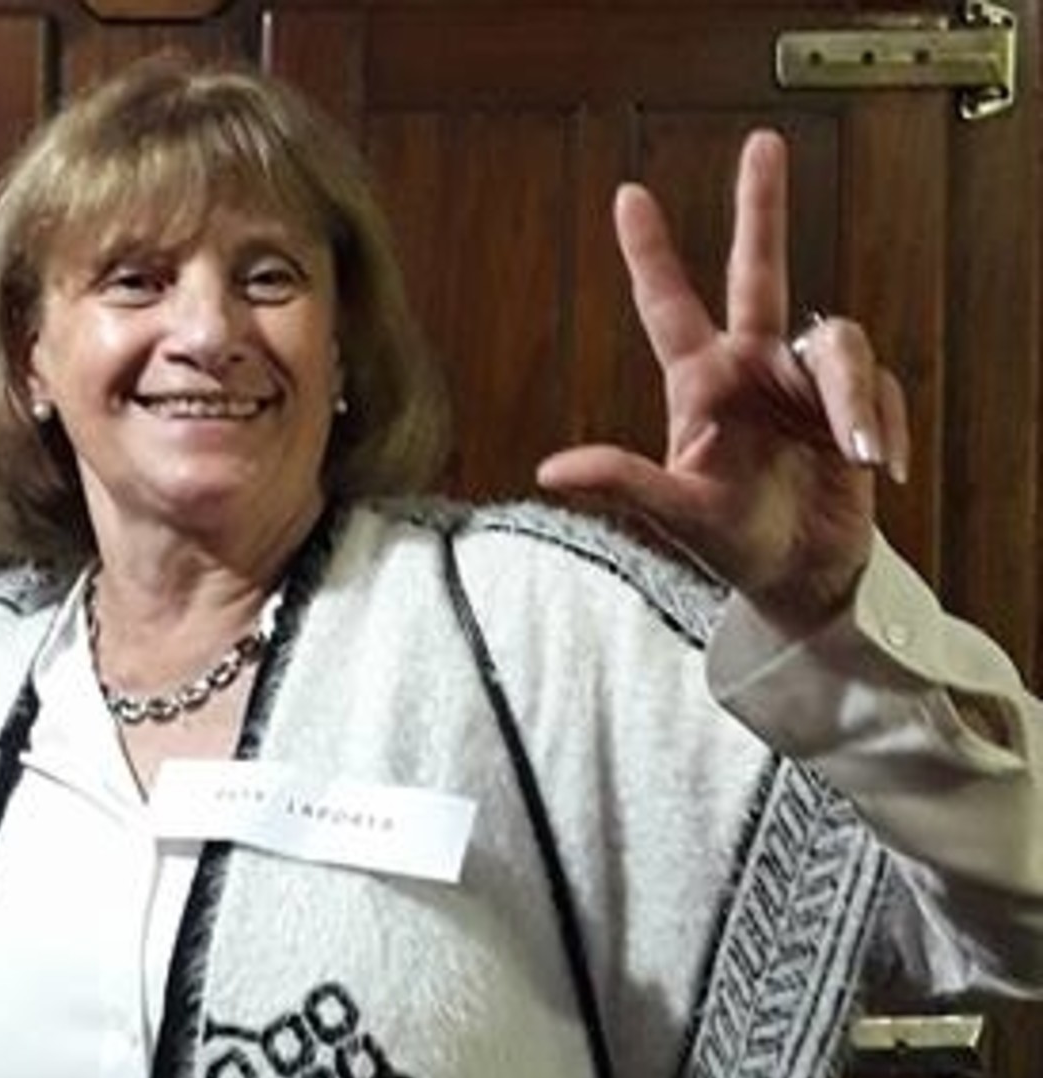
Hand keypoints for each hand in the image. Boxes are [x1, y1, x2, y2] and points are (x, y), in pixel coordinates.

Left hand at [536, 130, 909, 633]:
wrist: (802, 576)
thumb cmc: (734, 544)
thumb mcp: (677, 514)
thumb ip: (622, 484)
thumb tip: (549, 472)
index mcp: (700, 386)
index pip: (668, 308)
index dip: (651, 254)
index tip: (629, 196)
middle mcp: (752, 369)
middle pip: (758, 272)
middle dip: (760, 209)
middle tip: (762, 145)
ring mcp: (805, 382)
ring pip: (838, 343)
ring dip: (852, 398)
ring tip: (856, 454)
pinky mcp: (855, 403)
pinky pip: (880, 389)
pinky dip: (883, 427)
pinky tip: (883, 469)